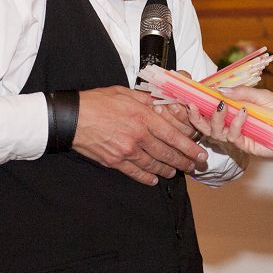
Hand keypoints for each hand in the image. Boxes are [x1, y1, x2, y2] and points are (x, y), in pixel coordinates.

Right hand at [73, 86, 211, 185]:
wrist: (71, 118)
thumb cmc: (98, 101)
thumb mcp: (125, 93)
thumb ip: (147, 100)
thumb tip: (165, 104)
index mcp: (143, 116)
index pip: (173, 135)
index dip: (189, 147)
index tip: (200, 154)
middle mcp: (138, 136)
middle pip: (167, 153)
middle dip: (183, 161)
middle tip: (193, 166)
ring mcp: (127, 151)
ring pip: (154, 165)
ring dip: (167, 170)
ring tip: (175, 172)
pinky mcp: (115, 161)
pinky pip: (135, 173)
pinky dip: (146, 178)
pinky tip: (154, 180)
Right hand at [183, 86, 272, 161]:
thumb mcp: (261, 95)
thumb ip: (241, 92)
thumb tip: (219, 90)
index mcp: (233, 112)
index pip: (210, 108)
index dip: (198, 103)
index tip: (190, 95)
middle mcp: (232, 124)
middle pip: (206, 124)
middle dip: (196, 117)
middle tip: (191, 105)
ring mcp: (238, 136)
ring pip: (216, 132)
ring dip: (215, 118)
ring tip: (220, 106)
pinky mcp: (246, 146)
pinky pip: (233, 137)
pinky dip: (235, 124)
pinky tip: (242, 113)